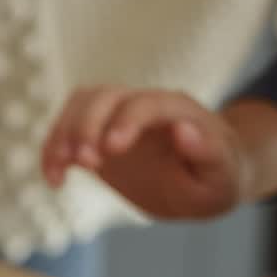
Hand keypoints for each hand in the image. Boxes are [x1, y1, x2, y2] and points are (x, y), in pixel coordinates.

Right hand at [40, 87, 246, 217]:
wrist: (200, 180)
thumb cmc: (216, 179)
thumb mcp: (223, 177)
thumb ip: (209, 153)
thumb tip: (184, 129)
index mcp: (178, 111)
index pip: (146, 104)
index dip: (125, 121)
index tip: (110, 150)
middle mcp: (142, 105)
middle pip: (105, 96)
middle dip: (87, 125)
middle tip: (84, 162)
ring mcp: (116, 116)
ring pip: (80, 104)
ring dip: (63, 133)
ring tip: (62, 169)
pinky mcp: (96, 133)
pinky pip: (66, 129)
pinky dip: (53, 150)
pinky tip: (55, 179)